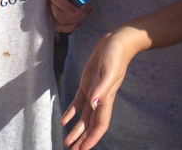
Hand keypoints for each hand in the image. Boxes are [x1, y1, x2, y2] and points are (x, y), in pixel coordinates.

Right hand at [50, 0, 98, 32]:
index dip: (64, 5)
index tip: (76, 9)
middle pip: (57, 12)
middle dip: (74, 16)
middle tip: (88, 9)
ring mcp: (53, 6)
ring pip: (58, 20)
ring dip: (73, 21)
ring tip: (86, 13)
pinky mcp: (56, 12)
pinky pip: (58, 26)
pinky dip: (69, 28)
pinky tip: (79, 23)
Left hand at [62, 29, 137, 149]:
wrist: (116, 42)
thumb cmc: (115, 55)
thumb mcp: (109, 70)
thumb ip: (102, 88)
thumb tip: (94, 104)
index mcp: (106, 98)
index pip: (100, 124)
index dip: (92, 138)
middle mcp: (99, 98)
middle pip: (91, 125)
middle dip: (83, 139)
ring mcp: (93, 91)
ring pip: (84, 117)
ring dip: (76, 130)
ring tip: (68, 142)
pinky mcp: (87, 83)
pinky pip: (78, 102)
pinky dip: (71, 112)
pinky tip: (65, 120)